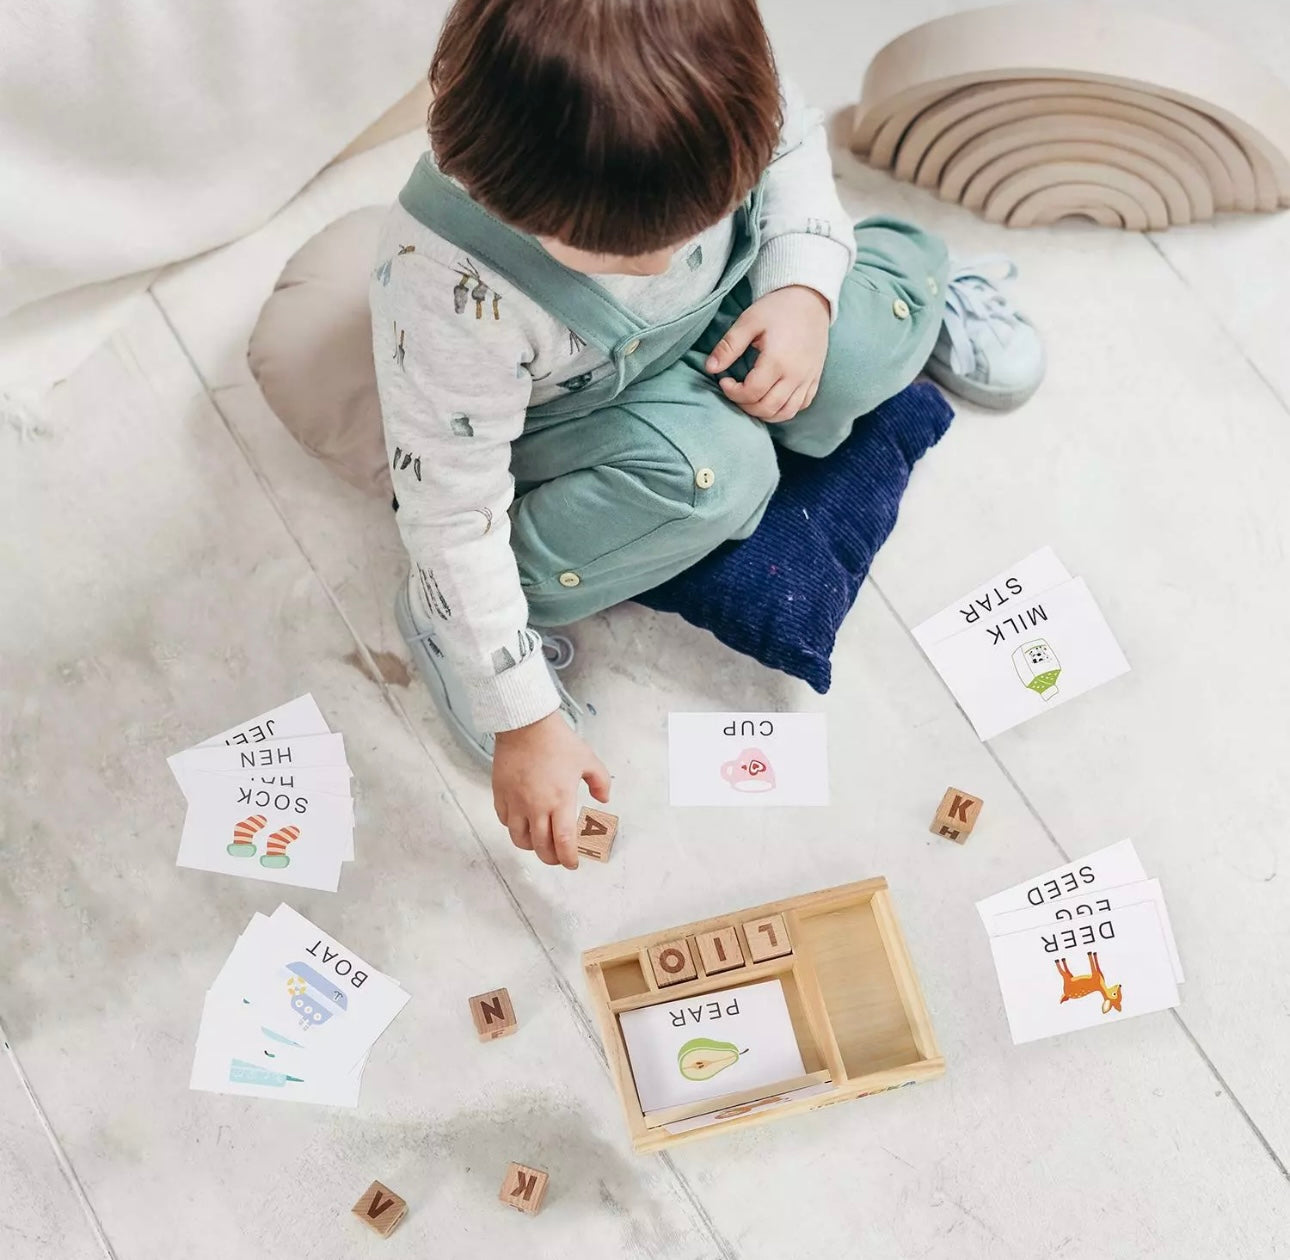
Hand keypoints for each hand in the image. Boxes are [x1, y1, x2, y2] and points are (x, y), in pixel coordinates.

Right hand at [493, 711, 610, 869]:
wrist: (526, 725)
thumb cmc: (556, 741)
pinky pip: (505, 822)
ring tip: (540, 842)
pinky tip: (523, 823)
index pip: (563, 843)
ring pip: (520, 840)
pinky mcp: (501, 795)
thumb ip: (600, 782)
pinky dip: (515, 828)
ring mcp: (516, 802)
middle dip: (552, 859)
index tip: (573, 863)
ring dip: (532, 847)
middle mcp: (536, 806)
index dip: (569, 859)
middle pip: (541, 848)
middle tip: (559, 857)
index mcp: (560, 800)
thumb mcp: (587, 759)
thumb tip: (603, 800)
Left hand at [705, 285, 829, 421]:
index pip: (751, 393)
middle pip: (767, 407)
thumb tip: (710, 368)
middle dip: (745, 405)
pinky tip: (771, 398)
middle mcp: (795, 375)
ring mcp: (807, 379)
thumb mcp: (748, 321)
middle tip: (735, 391)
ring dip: (764, 412)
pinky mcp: (815, 379)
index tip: (724, 381)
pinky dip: (784, 409)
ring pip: (785, 413)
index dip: (732, 392)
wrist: (810, 299)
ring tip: (751, 398)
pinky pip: (801, 406)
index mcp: (777, 360)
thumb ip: (728, 346)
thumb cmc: (777, 308)